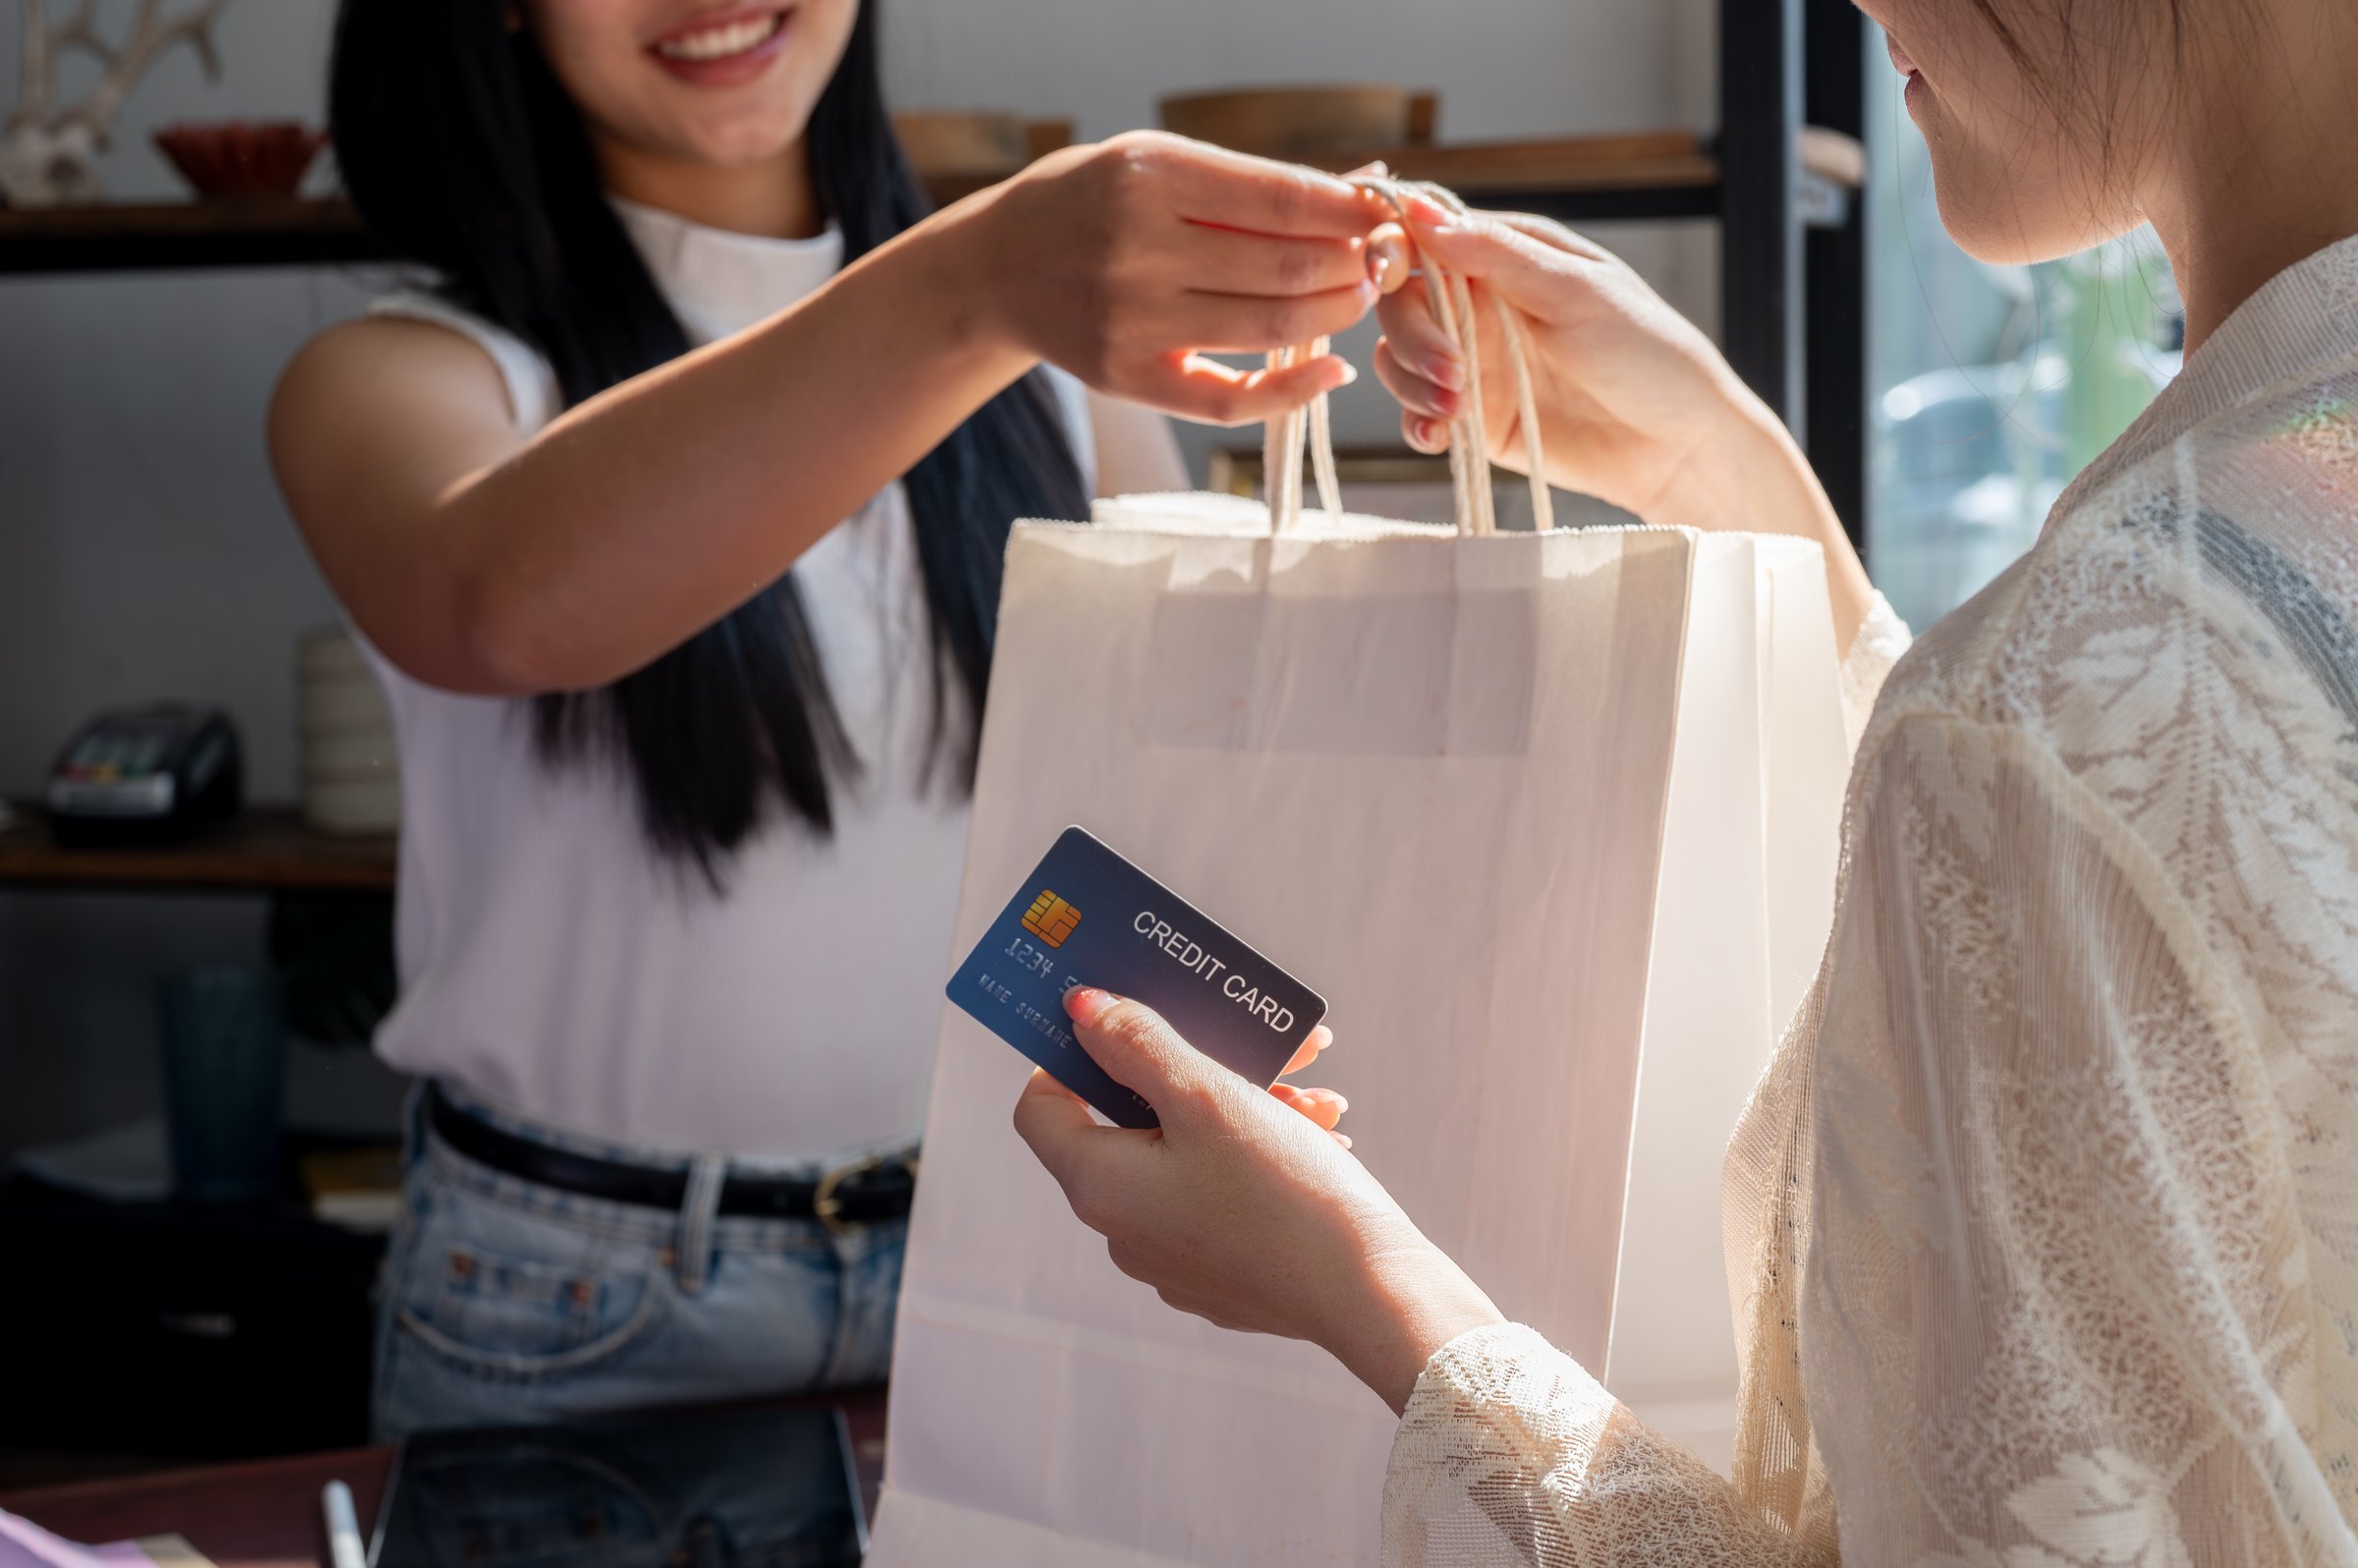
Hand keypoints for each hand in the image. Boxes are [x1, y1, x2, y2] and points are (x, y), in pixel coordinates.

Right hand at [973, 132, 1388, 426]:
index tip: (1380, 216)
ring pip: (1268, 327)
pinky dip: (1293, 389)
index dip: (1346, 212)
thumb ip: (1250, 182)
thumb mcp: (1155, 163)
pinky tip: (1330, 369)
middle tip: (1375, 262)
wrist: (998, 268)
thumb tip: (1364, 187)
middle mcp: (1137, 248)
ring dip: (1333, 314)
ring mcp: (1131, 320)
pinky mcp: (1127, 378)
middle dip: (1350, 265)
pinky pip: (1229, 401)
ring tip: (1353, 298)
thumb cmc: (1092, 204)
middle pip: (1285, 266)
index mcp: (1148, 176)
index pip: (1280, 198)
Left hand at [1014, 989, 1504, 1413]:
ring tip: (1314, 1092)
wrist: (1373, 1297)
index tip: (1122, 1017)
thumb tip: (1080, 1010)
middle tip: (1257, 1042)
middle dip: (1195, 1068)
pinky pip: (1223, 1191)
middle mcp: (1124, 1230)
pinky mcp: (1223, 1271)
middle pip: (1133, 1122)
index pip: (1041, 1107)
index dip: (1069, 1053)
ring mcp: (1174, 1257)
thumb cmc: (1284, 1193)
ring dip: (1246, 1106)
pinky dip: (1262, 1152)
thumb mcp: (1207, 1097)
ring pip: (1189, 1152)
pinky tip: (1321, 1134)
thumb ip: (1137, 1044)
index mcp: (1100, 1187)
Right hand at [1371, 201, 1875, 646]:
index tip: (1385, 276)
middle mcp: (1481, 302)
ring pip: (1399, 359)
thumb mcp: (1577, 293)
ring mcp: (1475, 361)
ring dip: (1413, 384)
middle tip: (1452, 372)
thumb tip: (1420, 212)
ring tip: (1458, 412)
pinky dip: (1417, 425)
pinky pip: (1419, 414)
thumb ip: (1497, 256)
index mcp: (1507, 254)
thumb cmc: (1648, 354)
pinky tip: (1441, 438)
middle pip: (1400, 302)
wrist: (1680, 446)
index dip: (1390, 248)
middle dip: (1412, 336)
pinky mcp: (1476, 417)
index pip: (1423, 235)